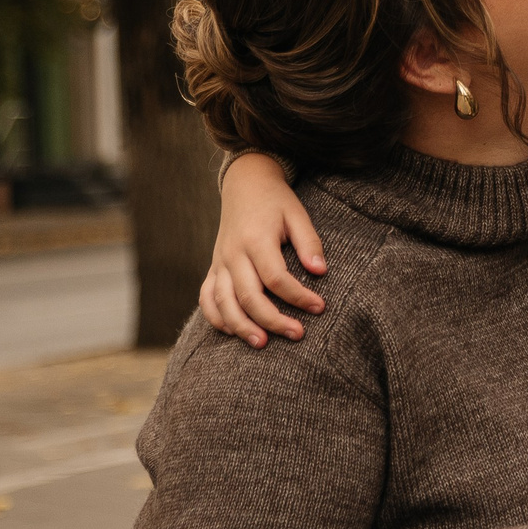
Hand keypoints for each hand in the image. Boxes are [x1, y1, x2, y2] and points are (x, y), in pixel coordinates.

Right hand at [199, 155, 325, 346]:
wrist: (245, 184)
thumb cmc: (276, 202)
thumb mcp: (297, 214)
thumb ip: (309, 243)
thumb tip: (320, 271)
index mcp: (256, 239)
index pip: (276, 277)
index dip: (298, 296)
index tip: (320, 307)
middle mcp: (233, 254)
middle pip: (248, 295)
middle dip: (272, 319)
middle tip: (297, 334)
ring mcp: (220, 262)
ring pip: (223, 302)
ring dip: (240, 326)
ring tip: (262, 344)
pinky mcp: (214, 267)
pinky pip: (206, 297)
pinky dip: (216, 317)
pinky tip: (233, 331)